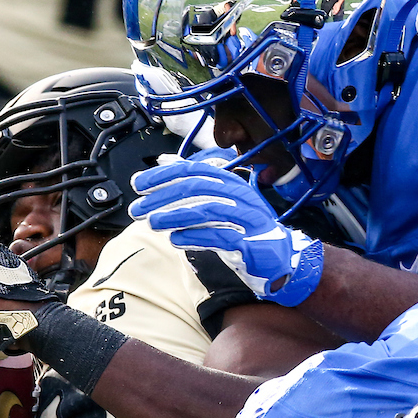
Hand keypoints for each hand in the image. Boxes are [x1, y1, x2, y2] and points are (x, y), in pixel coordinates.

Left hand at [129, 158, 323, 305]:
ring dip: (175, 216)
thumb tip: (165, 160)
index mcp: (231, 182)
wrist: (279, 257)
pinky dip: (195, 237)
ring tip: (152, 223)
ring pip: (207, 211)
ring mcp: (247, 219)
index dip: (164, 175)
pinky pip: (219, 237)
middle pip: (197, 189)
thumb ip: (195, 182)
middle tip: (139, 207)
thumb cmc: (245, 229)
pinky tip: (175, 240)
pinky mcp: (250, 244)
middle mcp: (240, 195)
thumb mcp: (220, 201)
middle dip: (163, 196)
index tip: (139, 184)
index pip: (194, 170)